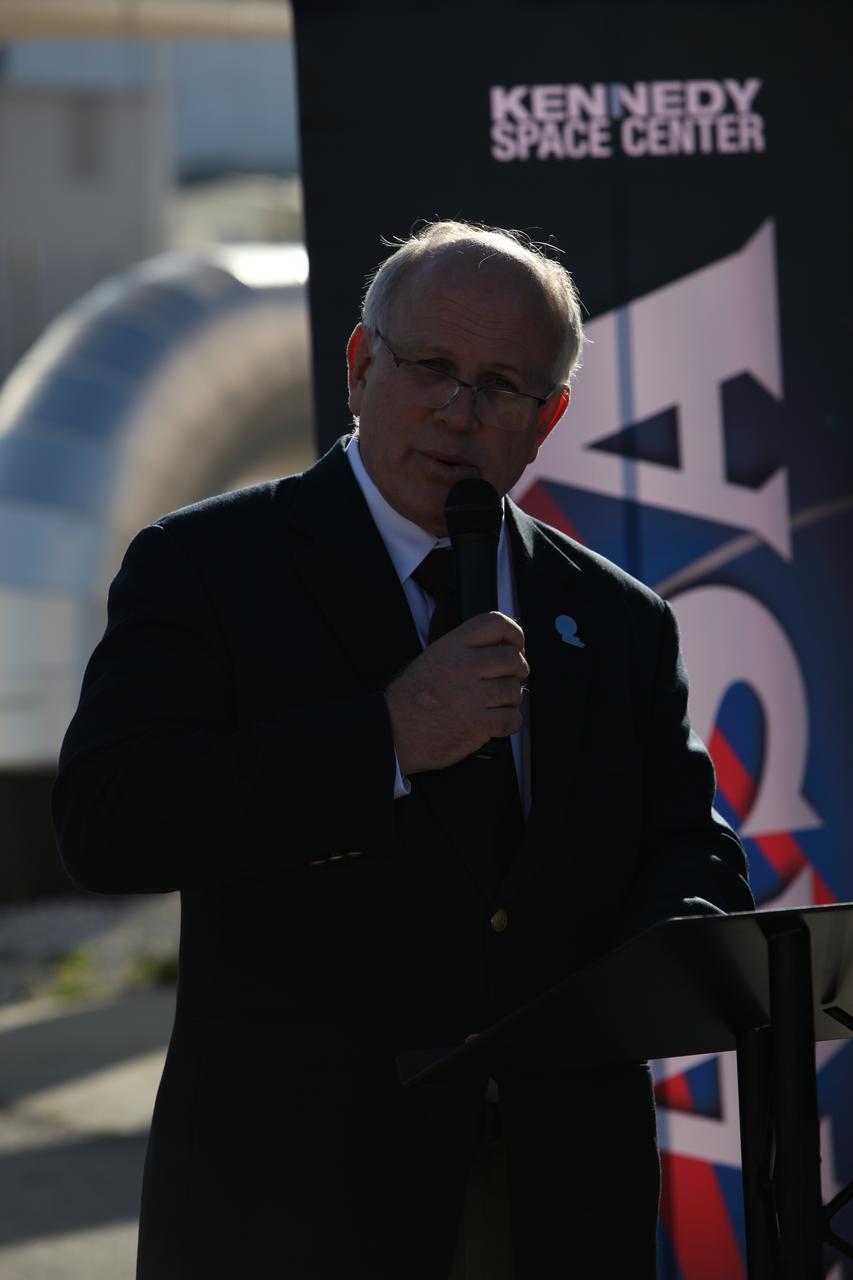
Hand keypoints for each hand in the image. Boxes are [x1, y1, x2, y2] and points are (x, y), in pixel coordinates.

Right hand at [385, 612, 527, 774]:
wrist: (394, 730)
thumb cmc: (412, 697)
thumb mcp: (433, 656)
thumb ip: (466, 648)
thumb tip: (503, 646)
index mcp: (452, 646)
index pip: (496, 624)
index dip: (514, 634)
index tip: (516, 646)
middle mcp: (463, 667)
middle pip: (512, 658)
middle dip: (517, 670)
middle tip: (508, 678)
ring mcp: (471, 696)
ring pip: (514, 690)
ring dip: (511, 698)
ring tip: (495, 702)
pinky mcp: (477, 725)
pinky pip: (512, 719)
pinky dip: (509, 722)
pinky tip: (496, 720)